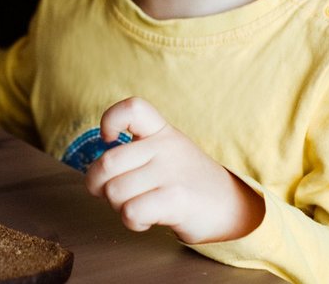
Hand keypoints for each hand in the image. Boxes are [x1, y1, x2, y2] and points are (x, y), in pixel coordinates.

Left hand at [84, 97, 264, 243]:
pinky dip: (132, 221)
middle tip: (116, 194)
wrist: (232, 208)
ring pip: (115, 192)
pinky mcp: (176, 199)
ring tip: (139, 207)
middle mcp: (166, 147)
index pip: (133, 107)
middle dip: (100, 186)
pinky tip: (146, 220)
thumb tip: (95, 175)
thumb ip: (135, 153)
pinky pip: (130, 211)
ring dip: (118, 208)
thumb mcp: (168, 153)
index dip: (110, 120)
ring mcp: (171, 172)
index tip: (109, 139)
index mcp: (162, 131)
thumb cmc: (189, 183)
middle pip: (107, 163)